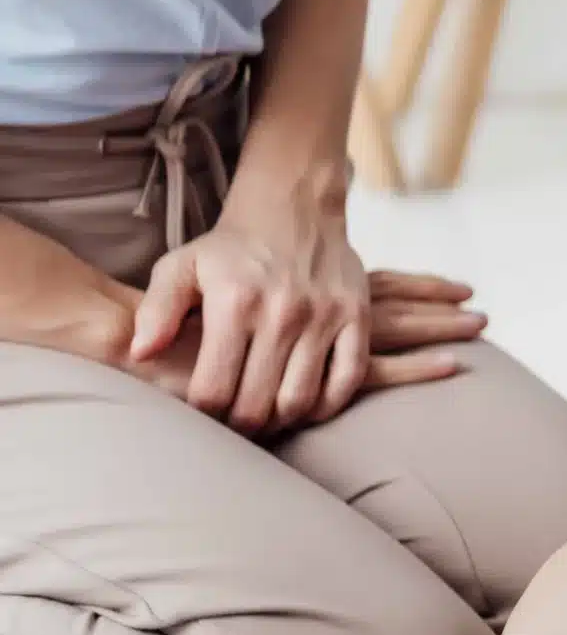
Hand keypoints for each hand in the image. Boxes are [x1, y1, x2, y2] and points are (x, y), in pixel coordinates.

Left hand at [124, 270, 480, 414]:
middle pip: (257, 405)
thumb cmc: (231, 247)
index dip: (203, 415)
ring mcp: (324, 317)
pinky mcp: (357, 318)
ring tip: (266, 418)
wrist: (294, 208)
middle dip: (240, 425)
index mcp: (235, 303)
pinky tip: (306, 405)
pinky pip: (347, 381)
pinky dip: (326, 406)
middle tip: (233, 423)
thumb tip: (141, 353)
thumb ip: (156, 310)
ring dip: (280, 421)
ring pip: (300, 400)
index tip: (202, 414)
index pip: (213, 390)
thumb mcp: (181, 266)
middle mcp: (282, 313)